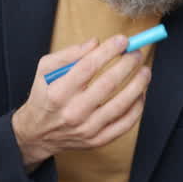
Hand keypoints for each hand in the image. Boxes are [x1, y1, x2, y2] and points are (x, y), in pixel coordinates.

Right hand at [11, 34, 150, 169]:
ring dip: (138, 85)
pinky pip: (125, 124)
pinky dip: (137, 107)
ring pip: (121, 104)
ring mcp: (87, 129)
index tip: (122, 40)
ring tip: (145, 71)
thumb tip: (95, 43)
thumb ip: (68, 54)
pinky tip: (140, 94)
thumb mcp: (45, 70)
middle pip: (108, 84)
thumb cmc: (44, 97)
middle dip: (127, 65)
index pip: (88, 67)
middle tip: (136, 53)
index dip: (109, 51)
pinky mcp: (98, 140)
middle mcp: (73, 112)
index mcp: (58, 92)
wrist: (38, 135)